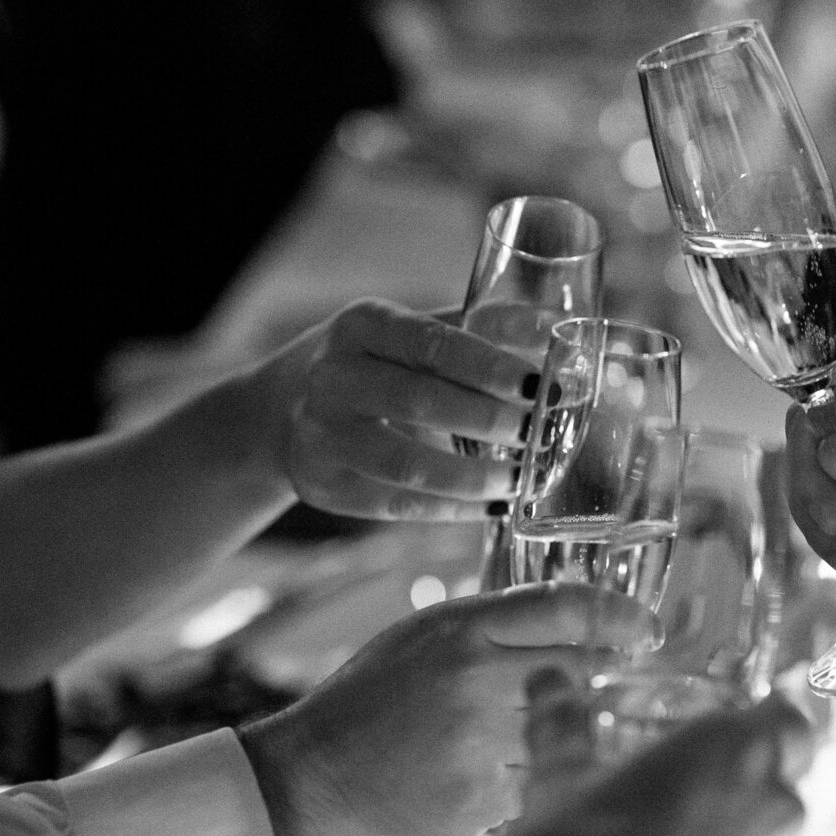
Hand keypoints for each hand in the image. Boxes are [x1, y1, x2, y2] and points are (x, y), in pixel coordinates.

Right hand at [237, 586, 654, 835]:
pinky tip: (487, 778)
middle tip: (597, 687)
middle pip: (582, 670)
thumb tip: (574, 622)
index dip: (621, 617)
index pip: (569, 609)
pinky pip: (539, 784)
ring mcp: (485, 744)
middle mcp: (479, 681)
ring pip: (567, 732)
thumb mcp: (421, 638)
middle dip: (597, 679)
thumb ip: (493, 626)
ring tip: (514, 739)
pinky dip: (528, 782)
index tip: (644, 631)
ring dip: (559, 737)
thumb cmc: (367, 703)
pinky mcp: (486, 800)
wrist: (313, 783)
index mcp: (462, 629)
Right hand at [258, 299, 545, 519]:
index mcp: (362, 325)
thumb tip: (557, 327)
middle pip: (420, 401)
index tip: (541, 386)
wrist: (279, 411)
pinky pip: (399, 504)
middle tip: (539, 435)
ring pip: (408, 465)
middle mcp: (333, 376)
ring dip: (475, 478)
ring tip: (522, 480)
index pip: (433, 343)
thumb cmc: (370, 364)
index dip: (490, 367)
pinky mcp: (327, 486)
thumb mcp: (410, 332)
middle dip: (490, 421)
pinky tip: (492, 506)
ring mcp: (323, 435)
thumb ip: (480, 329)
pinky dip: (454, 509)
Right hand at [500, 689, 813, 835]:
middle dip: (729, 798)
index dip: (759, 729)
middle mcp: (779, 813)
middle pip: (774, 791)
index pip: (789, 720)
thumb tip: (547, 682)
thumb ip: (560, 727)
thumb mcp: (554, 788)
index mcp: (739, 753)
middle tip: (664, 813)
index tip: (719, 744)